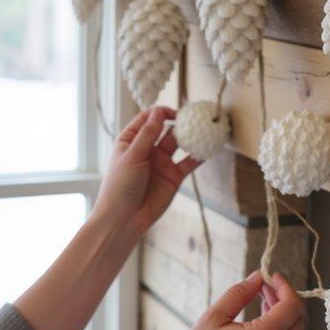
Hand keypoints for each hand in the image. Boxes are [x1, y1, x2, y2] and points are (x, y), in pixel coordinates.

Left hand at [92, 107, 198, 236]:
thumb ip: (148, 134)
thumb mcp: (133, 155)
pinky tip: (209, 148)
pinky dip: (199, 155)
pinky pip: (189, 163)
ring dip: (190, 137)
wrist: (125, 218)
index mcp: (131, 141)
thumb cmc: (120, 185)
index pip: (147, 119)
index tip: (174, 112)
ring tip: (204, 129)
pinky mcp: (173, 177)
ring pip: (179, 145)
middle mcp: (147, 150)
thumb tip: (158, 111)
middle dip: (179, 122)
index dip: (160, 112)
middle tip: (194, 117)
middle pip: (165, 129)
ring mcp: (161, 163)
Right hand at [162, 271, 303, 329]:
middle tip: (264, 291)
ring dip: (280, 321)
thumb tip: (257, 278)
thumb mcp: (212, 319)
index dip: (285, 287)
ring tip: (259, 309)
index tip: (272, 278)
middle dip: (285, 302)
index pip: (293, 306)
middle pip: (297, 322)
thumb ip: (239, 293)